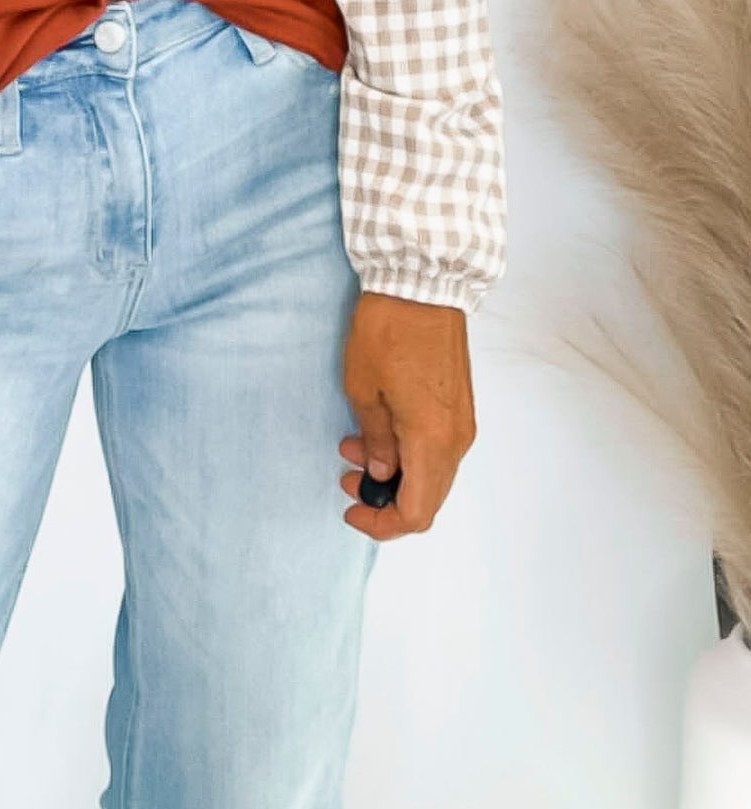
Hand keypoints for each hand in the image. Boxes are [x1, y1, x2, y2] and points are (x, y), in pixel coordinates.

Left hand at [338, 290, 476, 540]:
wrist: (422, 284)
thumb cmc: (388, 331)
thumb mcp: (363, 388)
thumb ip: (374, 440)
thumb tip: (379, 472)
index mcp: (431, 440)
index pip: (416, 511)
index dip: (383, 524)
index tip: (352, 511)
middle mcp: (455, 438)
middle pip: (428, 498)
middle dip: (386, 501)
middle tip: (348, 478)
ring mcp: (462, 422)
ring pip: (433, 474)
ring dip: (395, 474)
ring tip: (353, 448)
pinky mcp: (460, 405)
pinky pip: (438, 449)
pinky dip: (409, 454)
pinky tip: (379, 431)